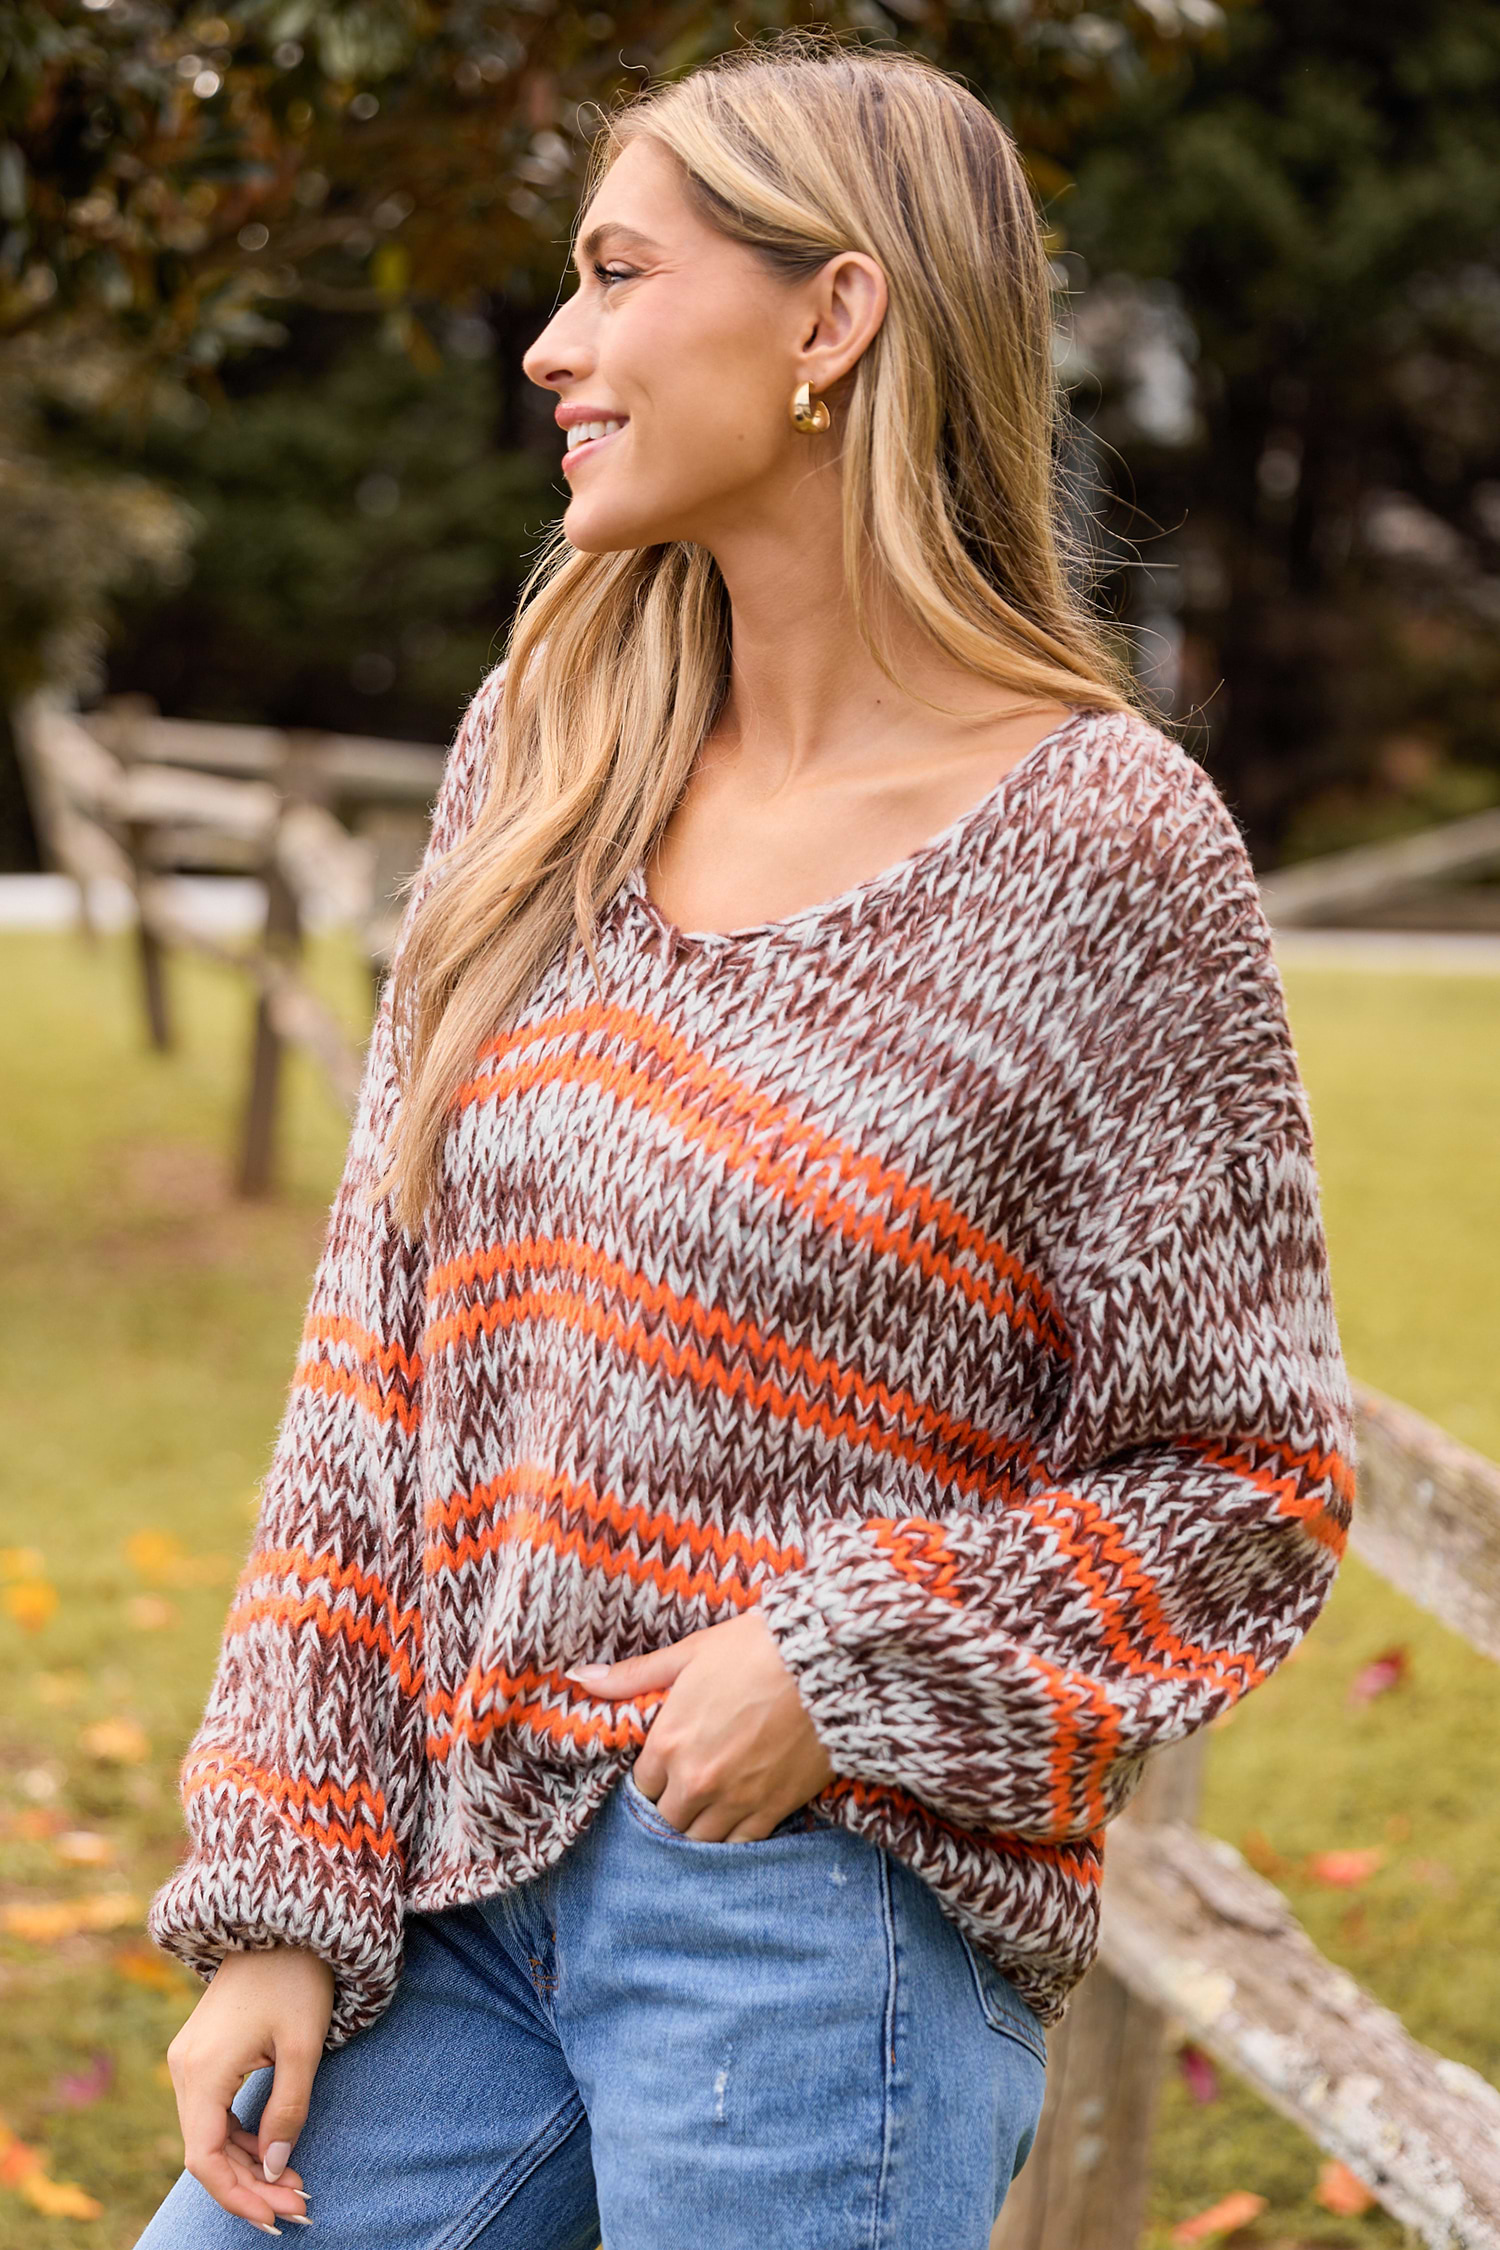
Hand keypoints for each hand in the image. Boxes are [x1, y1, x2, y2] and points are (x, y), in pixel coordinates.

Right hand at [165, 1942, 332, 2228]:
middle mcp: (183, 2069)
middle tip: (299, 2207)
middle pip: (205, 2152)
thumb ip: (288, 2108)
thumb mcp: (303, 2045)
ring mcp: (189, 2060)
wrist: (284, 1918)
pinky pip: (214, 2112)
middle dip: (249, 2186)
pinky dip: (240, 2137)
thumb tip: (273, 2167)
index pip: (205, 2158)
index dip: (239, 2195)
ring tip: (294, 2188)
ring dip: (246, 2165)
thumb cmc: (297, 1975)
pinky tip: (272, 2154)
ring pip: (208, 2135)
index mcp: (201, 2070)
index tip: (279, 2216)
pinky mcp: (203, 2053)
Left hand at [567, 1610, 834, 1840]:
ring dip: (700, 1827)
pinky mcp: (771, 1810)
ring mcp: (734, 1800)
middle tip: (690, 1790)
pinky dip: (735, 1839)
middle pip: (667, 1819)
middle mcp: (694, 1781)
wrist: (824, 1664)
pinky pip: (740, 1846)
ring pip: (700, 1839)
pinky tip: (738, 1823)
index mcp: (668, 1743)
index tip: (668, 1767)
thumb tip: (578, 1676)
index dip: (654, 1777)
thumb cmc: (755, 1649)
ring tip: (711, 1810)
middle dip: (674, 1806)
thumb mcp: (689, 1654)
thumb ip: (632, 1676)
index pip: (642, 1785)